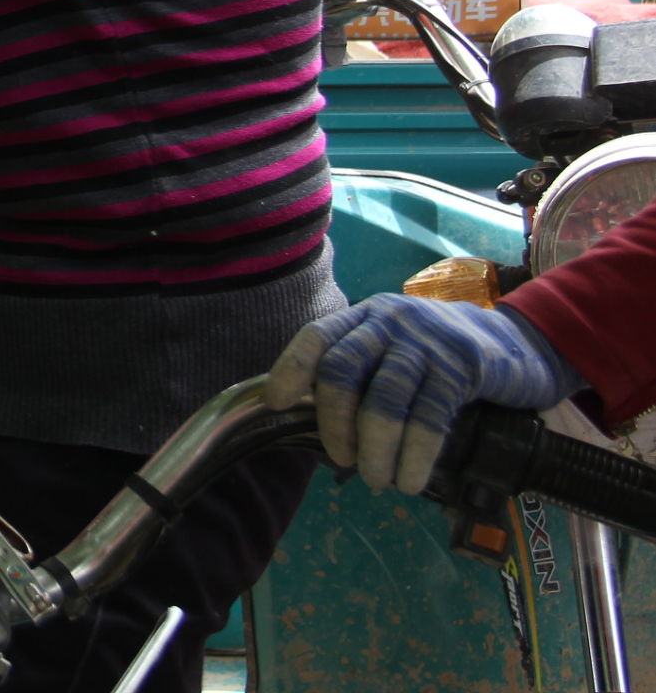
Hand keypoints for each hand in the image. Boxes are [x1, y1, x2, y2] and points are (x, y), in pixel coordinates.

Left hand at [265, 296, 581, 494]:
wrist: (520, 342)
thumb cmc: (441, 357)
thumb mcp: (396, 351)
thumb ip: (361, 373)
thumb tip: (313, 423)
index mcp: (365, 318)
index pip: (316, 337)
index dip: (291, 369)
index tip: (278, 404)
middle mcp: (390, 322)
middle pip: (344, 369)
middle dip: (334, 422)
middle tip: (342, 459)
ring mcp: (428, 342)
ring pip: (386, 398)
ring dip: (375, 448)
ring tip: (376, 480)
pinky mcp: (463, 368)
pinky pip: (430, 417)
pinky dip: (415, 455)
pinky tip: (410, 480)